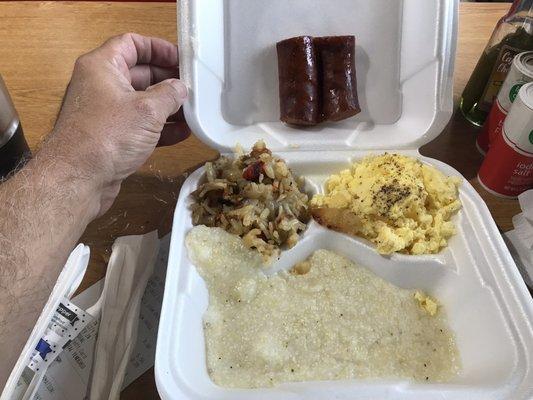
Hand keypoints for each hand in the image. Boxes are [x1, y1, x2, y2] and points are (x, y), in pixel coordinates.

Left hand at [50, 33, 188, 214]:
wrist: (79, 179)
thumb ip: (169, 94)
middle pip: (139, 73)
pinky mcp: (112, 137)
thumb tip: (180, 88)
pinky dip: (160, 128)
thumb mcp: (147, 110)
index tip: (181, 59)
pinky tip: (183, 133)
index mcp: (102, 67)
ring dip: (167, 106)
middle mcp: (101, 86)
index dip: (158, 48)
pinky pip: (140, 126)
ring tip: (193, 111)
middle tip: (193, 87)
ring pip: (142, 102)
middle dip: (167, 80)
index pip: (131, 43)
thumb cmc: (109, 135)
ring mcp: (106, 113)